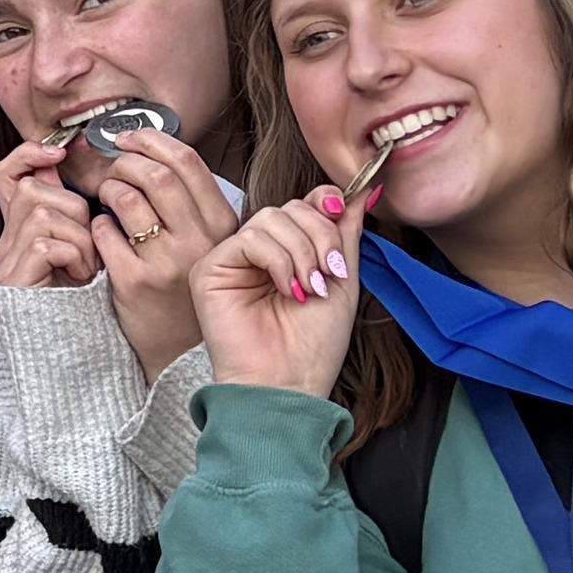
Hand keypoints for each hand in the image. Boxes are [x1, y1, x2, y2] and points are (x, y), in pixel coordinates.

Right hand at [0, 135, 103, 294]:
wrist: (70, 349)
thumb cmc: (83, 299)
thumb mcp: (81, 249)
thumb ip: (73, 216)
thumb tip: (72, 171)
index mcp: (21, 230)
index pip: (5, 175)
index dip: (25, 156)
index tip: (53, 153)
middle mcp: (7, 242)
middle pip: (30, 190)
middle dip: (72, 210)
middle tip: (87, 246)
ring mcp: (8, 260)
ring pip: (42, 213)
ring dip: (78, 237)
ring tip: (87, 264)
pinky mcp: (15, 277)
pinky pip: (47, 242)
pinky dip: (73, 255)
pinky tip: (81, 275)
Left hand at [88, 126, 241, 376]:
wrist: (180, 355)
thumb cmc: (189, 290)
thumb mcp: (211, 245)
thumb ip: (193, 205)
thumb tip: (157, 155)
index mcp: (221, 224)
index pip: (187, 162)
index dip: (152, 140)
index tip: (129, 137)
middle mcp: (198, 240)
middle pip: (153, 174)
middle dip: (124, 162)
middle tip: (113, 168)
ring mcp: (165, 261)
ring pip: (125, 198)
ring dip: (107, 189)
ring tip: (107, 199)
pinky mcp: (133, 282)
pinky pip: (104, 232)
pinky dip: (97, 225)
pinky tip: (102, 233)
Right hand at [196, 189, 366, 399]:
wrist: (289, 383)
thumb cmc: (313, 345)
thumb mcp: (341, 279)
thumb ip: (345, 233)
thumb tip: (362, 189)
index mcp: (286, 252)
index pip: (304, 203)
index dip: (325, 204)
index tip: (343, 215)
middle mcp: (256, 252)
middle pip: (290, 207)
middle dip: (320, 236)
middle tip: (326, 275)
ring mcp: (231, 259)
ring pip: (271, 218)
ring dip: (301, 251)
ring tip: (307, 289)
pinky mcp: (209, 269)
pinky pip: (250, 238)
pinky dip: (278, 261)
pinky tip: (286, 290)